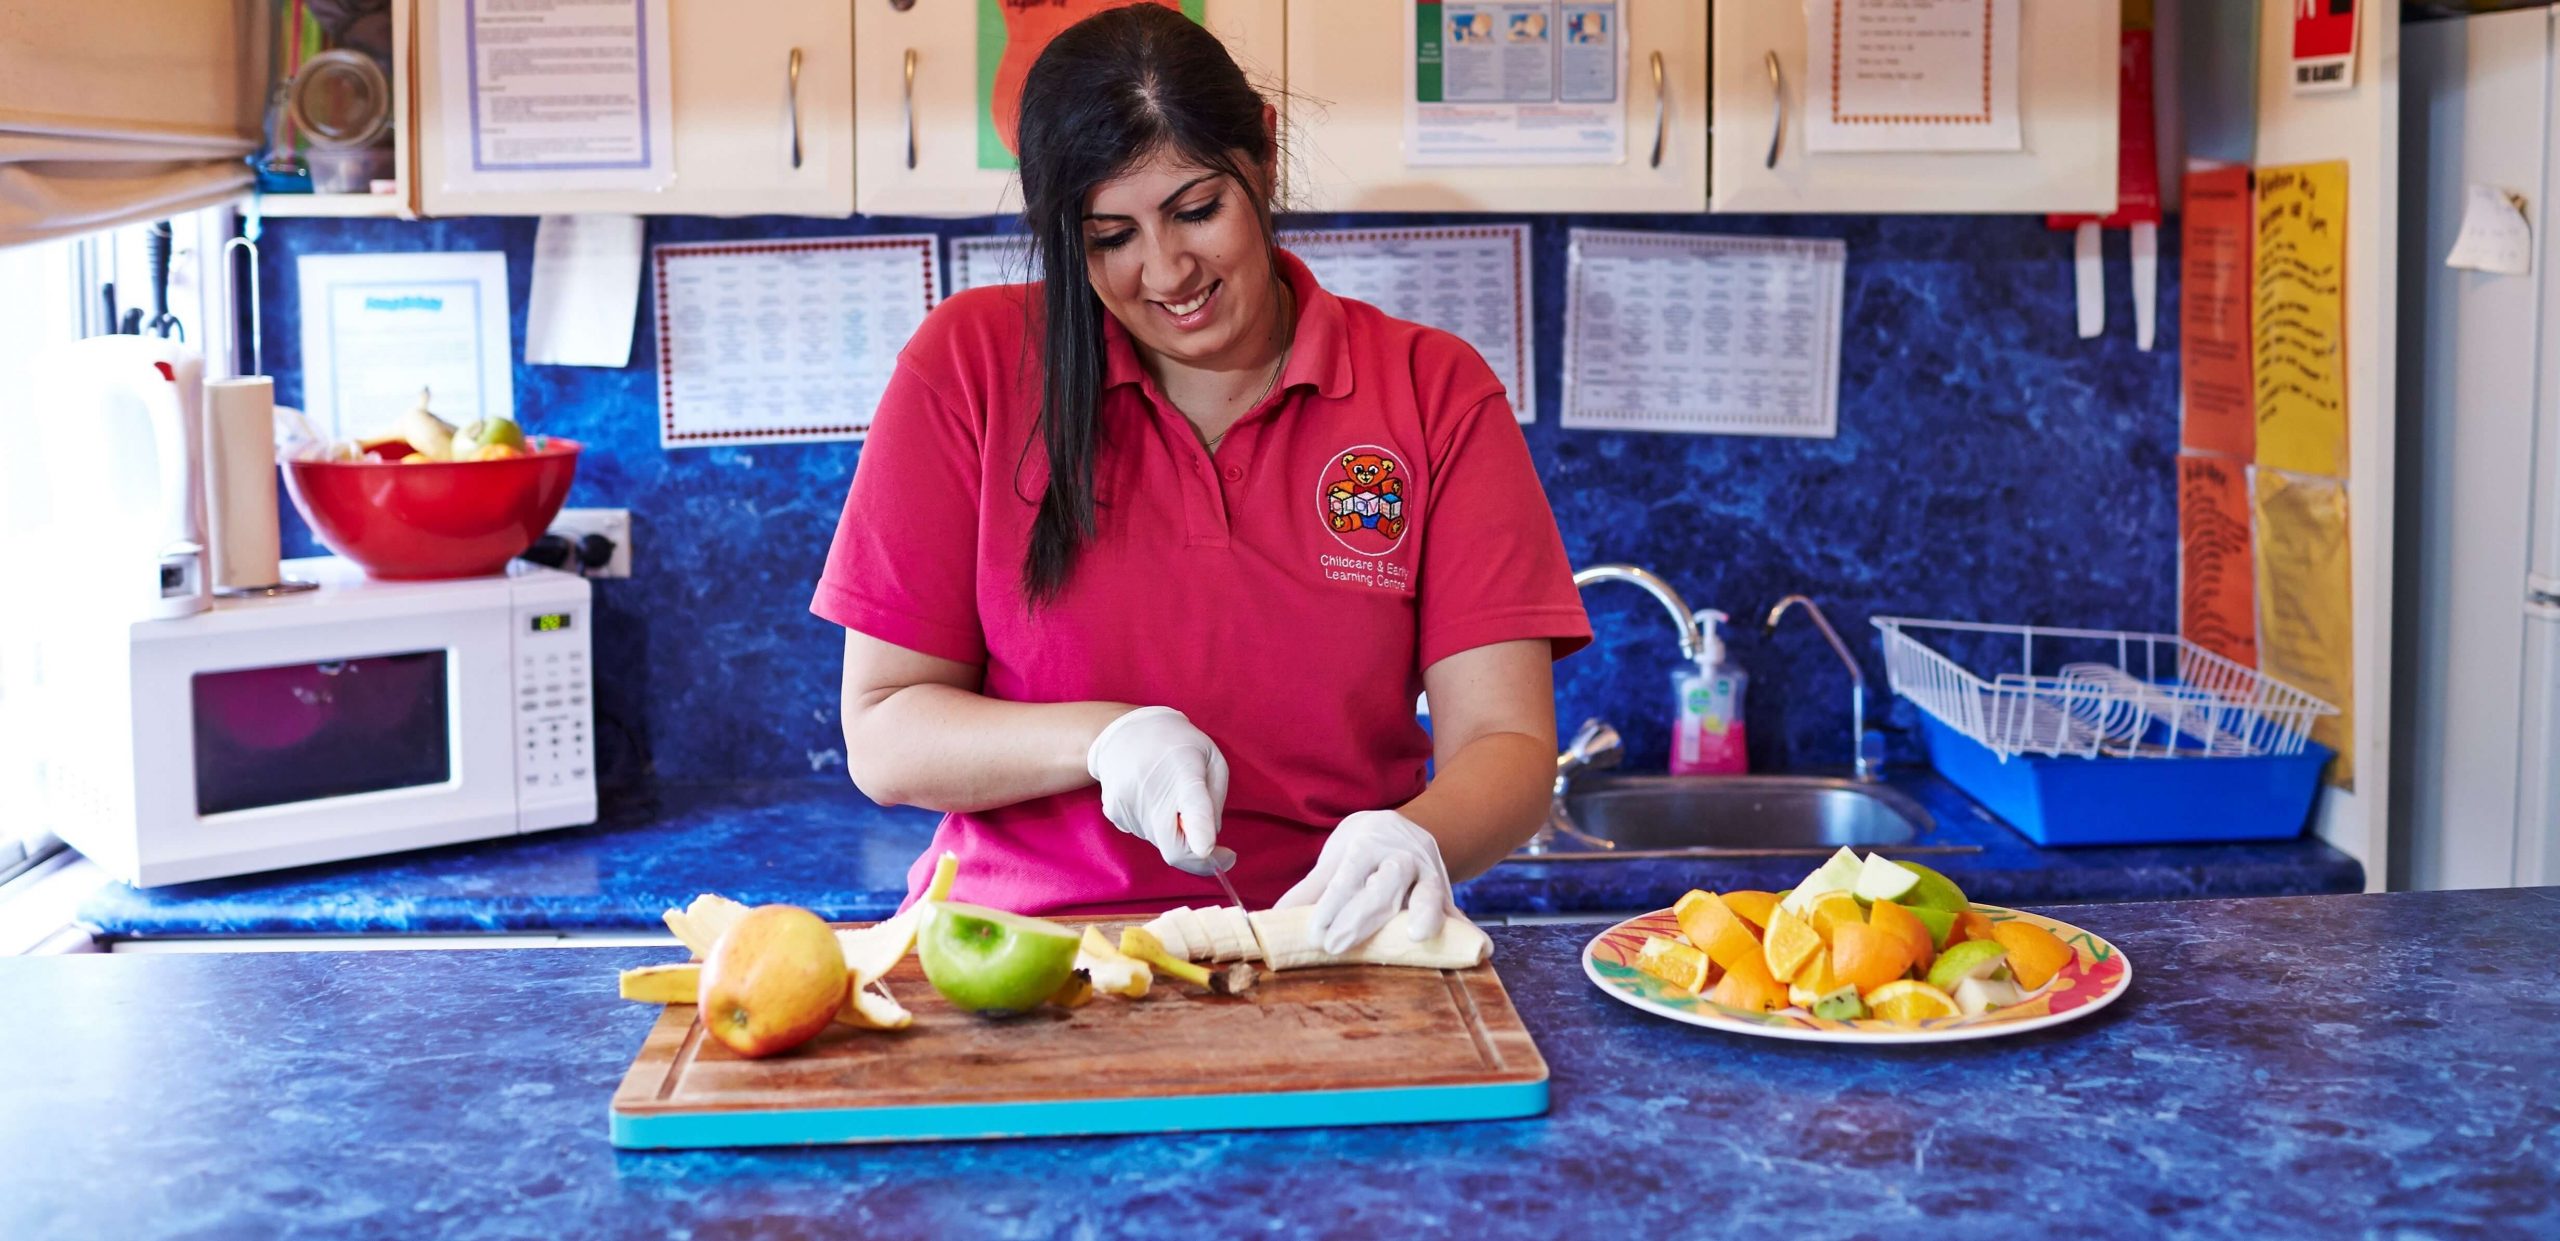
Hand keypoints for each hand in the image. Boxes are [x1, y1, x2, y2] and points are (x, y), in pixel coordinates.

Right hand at [1085, 706, 1228, 873]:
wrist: (1124, 731)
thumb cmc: (1178, 744)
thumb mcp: (1212, 758)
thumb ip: (1214, 801)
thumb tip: (1206, 844)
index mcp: (1185, 773)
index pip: (1193, 807)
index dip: (1200, 833)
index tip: (1207, 850)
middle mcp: (1152, 792)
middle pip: (1175, 849)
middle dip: (1198, 859)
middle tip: (1219, 852)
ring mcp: (1128, 805)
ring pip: (1161, 843)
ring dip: (1174, 834)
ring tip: (1171, 798)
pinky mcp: (1113, 813)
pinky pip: (1144, 834)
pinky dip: (1156, 827)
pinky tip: (1153, 798)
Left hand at [1274, 810, 1454, 954]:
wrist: (1410, 826)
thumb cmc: (1365, 846)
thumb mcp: (1336, 856)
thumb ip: (1311, 888)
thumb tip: (1273, 917)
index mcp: (1368, 847)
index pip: (1346, 878)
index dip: (1330, 906)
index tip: (1315, 933)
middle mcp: (1400, 859)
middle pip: (1383, 887)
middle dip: (1362, 916)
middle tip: (1338, 945)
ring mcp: (1427, 875)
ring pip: (1427, 892)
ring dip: (1425, 912)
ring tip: (1419, 936)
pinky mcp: (1446, 894)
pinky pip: (1457, 912)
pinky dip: (1468, 931)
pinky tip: (1480, 948)